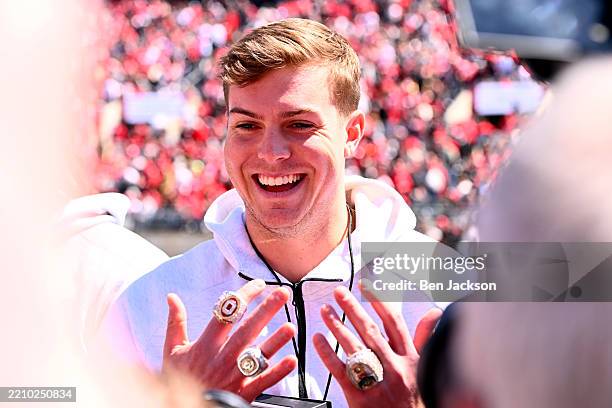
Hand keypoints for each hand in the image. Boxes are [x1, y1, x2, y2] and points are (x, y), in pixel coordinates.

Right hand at [163, 279, 297, 401]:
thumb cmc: (181, 378)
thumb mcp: (173, 350)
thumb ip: (176, 322)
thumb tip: (172, 297)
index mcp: (206, 344)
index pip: (226, 313)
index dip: (243, 296)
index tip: (258, 284)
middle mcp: (222, 357)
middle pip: (248, 329)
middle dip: (267, 309)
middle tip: (283, 293)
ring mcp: (234, 375)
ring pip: (258, 354)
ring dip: (276, 341)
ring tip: (291, 327)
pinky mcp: (243, 392)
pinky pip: (263, 380)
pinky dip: (278, 371)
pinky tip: (291, 360)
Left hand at [313, 283, 441, 407]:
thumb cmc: (417, 400)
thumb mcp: (425, 369)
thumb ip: (425, 339)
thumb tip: (434, 312)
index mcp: (410, 359)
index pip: (394, 323)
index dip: (379, 302)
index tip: (366, 286)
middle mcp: (395, 368)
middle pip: (370, 331)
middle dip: (353, 308)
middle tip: (339, 292)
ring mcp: (378, 383)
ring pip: (354, 348)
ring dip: (337, 326)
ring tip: (325, 310)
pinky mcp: (361, 399)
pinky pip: (341, 371)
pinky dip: (328, 353)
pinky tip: (318, 339)